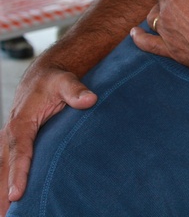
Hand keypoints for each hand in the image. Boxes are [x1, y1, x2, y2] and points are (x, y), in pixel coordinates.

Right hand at [0, 63, 95, 212]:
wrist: (42, 77)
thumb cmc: (55, 81)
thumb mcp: (66, 82)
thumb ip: (76, 91)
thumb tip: (89, 100)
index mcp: (22, 123)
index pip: (19, 152)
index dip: (18, 173)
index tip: (17, 194)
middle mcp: (10, 134)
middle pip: (3, 168)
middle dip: (1, 192)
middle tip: (5, 216)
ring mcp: (8, 142)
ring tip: (4, 216)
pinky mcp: (11, 146)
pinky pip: (3, 168)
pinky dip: (1, 185)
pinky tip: (6, 205)